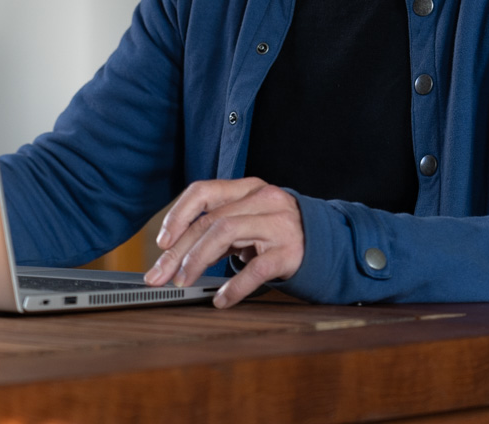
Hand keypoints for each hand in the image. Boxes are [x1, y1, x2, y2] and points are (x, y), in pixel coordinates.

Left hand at [143, 177, 302, 307]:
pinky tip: (221, 300)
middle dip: (178, 250)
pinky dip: (234, 286)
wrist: (328, 243)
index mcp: (248, 188)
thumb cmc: (278, 231)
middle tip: (159, 275)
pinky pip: (256, 269)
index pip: (203, 191)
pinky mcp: (290, 252)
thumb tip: (173, 250)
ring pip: (225, 234)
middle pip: (209, 220)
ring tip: (184, 282)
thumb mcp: (249, 218)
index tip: (160, 242)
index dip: (177, 215)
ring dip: (197, 260)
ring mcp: (278, 225)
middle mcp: (262, 200)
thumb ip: (218, 224)